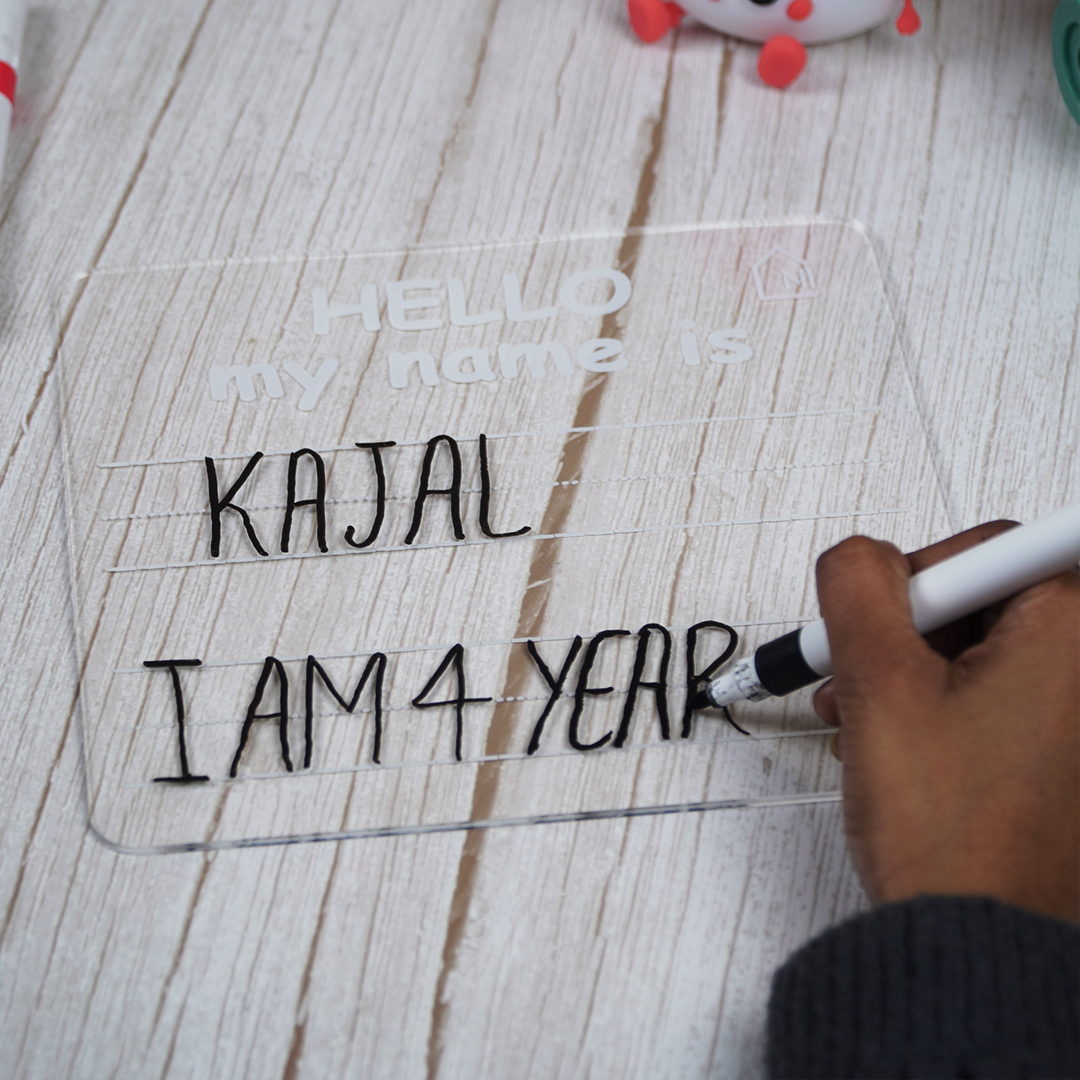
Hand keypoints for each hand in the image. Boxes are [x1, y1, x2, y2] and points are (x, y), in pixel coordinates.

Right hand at [813, 522, 1078, 923]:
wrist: (978, 940)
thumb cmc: (952, 835)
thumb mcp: (877, 685)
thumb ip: (857, 590)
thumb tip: (859, 557)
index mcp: (1072, 634)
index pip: (984, 549)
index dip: (914, 582)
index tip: (883, 628)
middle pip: (978, 600)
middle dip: (902, 634)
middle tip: (860, 675)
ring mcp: (1073, 715)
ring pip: (978, 651)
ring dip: (908, 673)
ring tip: (862, 718)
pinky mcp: (1059, 751)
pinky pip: (996, 695)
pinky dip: (939, 706)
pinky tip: (896, 740)